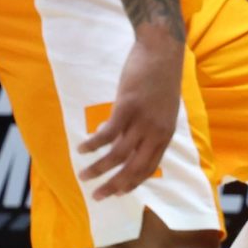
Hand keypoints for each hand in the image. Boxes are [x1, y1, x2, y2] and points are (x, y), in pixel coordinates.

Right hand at [78, 28, 183, 199]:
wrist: (162, 51)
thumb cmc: (161, 79)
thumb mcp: (163, 109)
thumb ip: (150, 129)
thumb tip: (131, 145)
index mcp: (166, 133)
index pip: (149, 167)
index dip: (132, 183)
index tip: (117, 193)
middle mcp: (156, 132)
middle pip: (133, 168)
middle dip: (113, 185)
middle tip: (96, 196)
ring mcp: (142, 121)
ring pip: (117, 155)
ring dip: (98, 169)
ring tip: (82, 175)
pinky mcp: (127, 108)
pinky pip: (106, 134)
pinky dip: (92, 145)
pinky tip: (82, 148)